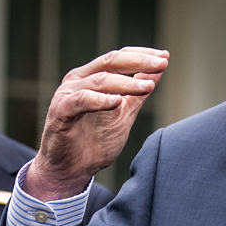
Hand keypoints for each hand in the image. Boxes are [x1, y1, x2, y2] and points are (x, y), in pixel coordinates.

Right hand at [24, 46, 168, 199]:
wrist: (71, 170)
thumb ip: (139, 92)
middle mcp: (79, 80)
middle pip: (110, 62)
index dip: (142, 55)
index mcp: (93, 77)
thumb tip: (160, 68)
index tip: (164, 57)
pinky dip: (99, 100)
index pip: (119, 57)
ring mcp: (68, 94)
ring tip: (147, 87)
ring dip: (126, 83)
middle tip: (161, 63)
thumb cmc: (95, 142)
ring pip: (99, 80)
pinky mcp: (60, 111)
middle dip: (138, 62)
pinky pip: (80, 100)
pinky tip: (116, 102)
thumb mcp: (124, 113)